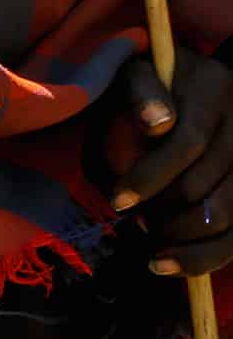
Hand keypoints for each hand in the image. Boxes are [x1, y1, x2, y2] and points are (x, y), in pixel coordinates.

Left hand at [101, 50, 232, 277]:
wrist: (172, 90)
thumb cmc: (145, 87)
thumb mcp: (134, 75)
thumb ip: (140, 94)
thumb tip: (157, 124)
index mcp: (213, 90)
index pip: (187, 142)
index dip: (150, 175)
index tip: (117, 201)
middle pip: (203, 186)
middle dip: (162, 210)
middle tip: (131, 216)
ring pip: (224, 217)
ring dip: (180, 236)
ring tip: (147, 234)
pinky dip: (202, 258)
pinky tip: (167, 263)